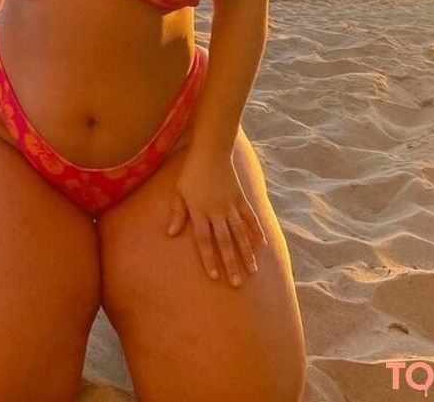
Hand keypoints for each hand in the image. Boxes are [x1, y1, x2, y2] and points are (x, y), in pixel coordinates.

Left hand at [166, 152, 266, 286]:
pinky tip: (262, 246)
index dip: (209, 258)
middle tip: (236, 283)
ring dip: (246, 252)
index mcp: (199, 211)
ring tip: (253, 271)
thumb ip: (177, 213)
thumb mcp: (179, 191)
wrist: (211, 151)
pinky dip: (256, 231)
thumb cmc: (191, 172)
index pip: (204, 240)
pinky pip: (250, 217)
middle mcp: (216, 211)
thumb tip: (171, 233)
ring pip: (240, 233)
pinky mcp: (241, 198)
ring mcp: (231, 205)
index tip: (215, 276)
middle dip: (230, 263)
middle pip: (224, 241)